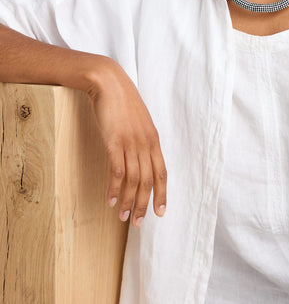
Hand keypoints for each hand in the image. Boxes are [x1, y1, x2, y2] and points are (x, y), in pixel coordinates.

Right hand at [86, 57, 166, 226]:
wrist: (108, 82)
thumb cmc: (122, 101)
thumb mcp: (139, 121)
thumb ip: (142, 138)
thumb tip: (141, 156)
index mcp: (153, 139)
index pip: (161, 172)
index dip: (162, 193)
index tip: (160, 212)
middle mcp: (145, 143)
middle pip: (148, 180)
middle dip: (145, 204)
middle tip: (139, 223)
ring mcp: (130, 142)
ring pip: (133, 180)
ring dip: (129, 201)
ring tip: (123, 217)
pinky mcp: (114, 141)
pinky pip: (117, 171)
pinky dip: (115, 188)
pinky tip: (111, 200)